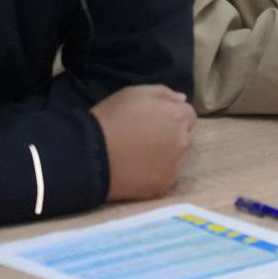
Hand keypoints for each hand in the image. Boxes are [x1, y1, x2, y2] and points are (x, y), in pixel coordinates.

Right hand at [91, 84, 194, 201]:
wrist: (90, 154)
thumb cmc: (111, 118)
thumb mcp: (135, 93)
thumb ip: (164, 93)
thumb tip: (182, 99)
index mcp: (178, 116)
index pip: (188, 115)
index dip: (171, 116)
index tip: (152, 121)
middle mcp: (183, 141)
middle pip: (184, 136)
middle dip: (171, 135)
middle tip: (144, 138)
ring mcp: (174, 166)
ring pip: (176, 158)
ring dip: (165, 155)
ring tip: (138, 155)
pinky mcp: (162, 185)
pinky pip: (163, 176)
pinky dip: (154, 173)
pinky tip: (135, 169)